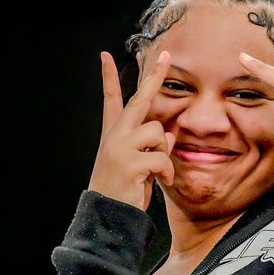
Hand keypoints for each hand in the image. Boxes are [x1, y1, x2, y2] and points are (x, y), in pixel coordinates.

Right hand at [87, 50, 175, 209]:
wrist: (108, 219)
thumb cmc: (124, 194)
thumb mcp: (139, 168)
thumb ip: (151, 149)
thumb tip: (169, 136)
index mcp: (112, 136)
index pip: (111, 100)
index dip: (108, 78)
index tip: (104, 56)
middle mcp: (113, 137)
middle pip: (138, 99)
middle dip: (155, 77)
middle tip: (166, 56)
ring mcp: (119, 147)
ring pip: (157, 132)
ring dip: (163, 153)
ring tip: (156, 173)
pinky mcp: (129, 161)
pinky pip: (162, 157)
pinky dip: (166, 172)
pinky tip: (160, 182)